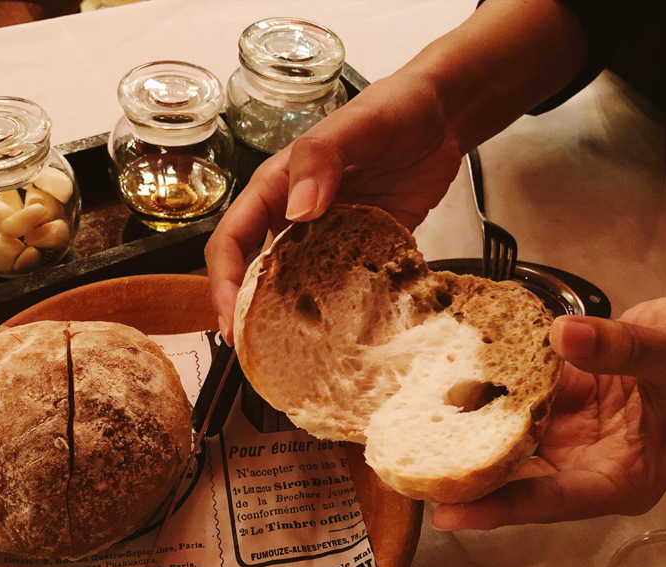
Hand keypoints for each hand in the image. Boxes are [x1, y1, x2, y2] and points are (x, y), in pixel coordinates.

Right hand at [205, 70, 462, 342]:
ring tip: (297, 357)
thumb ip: (321, 162)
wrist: (442, 119)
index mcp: (276, 190)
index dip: (223, 283)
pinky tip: (346, 338)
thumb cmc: (391, 110)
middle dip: (249, 314)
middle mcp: (294, 219)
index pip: (232, 241)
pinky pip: (343, 288)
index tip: (229, 321)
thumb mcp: (353, 127)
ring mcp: (328, 239)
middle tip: (256, 354)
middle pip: (256, 274)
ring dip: (292, 319)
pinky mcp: (362, 252)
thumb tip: (298, 212)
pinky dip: (340, 312)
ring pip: (296, 287)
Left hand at [431, 277, 665, 529]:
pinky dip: (491, 392)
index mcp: (620, 477)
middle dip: (468, 478)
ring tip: (412, 434)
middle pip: (519, 480)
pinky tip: (451, 382)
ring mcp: (571, 432)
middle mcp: (587, 462)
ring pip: (511, 441)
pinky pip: (518, 400)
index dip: (500, 509)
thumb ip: (620, 349)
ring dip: (470, 435)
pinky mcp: (560, 400)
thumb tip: (564, 335)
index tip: (448, 514)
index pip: (551, 501)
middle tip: (409, 476)